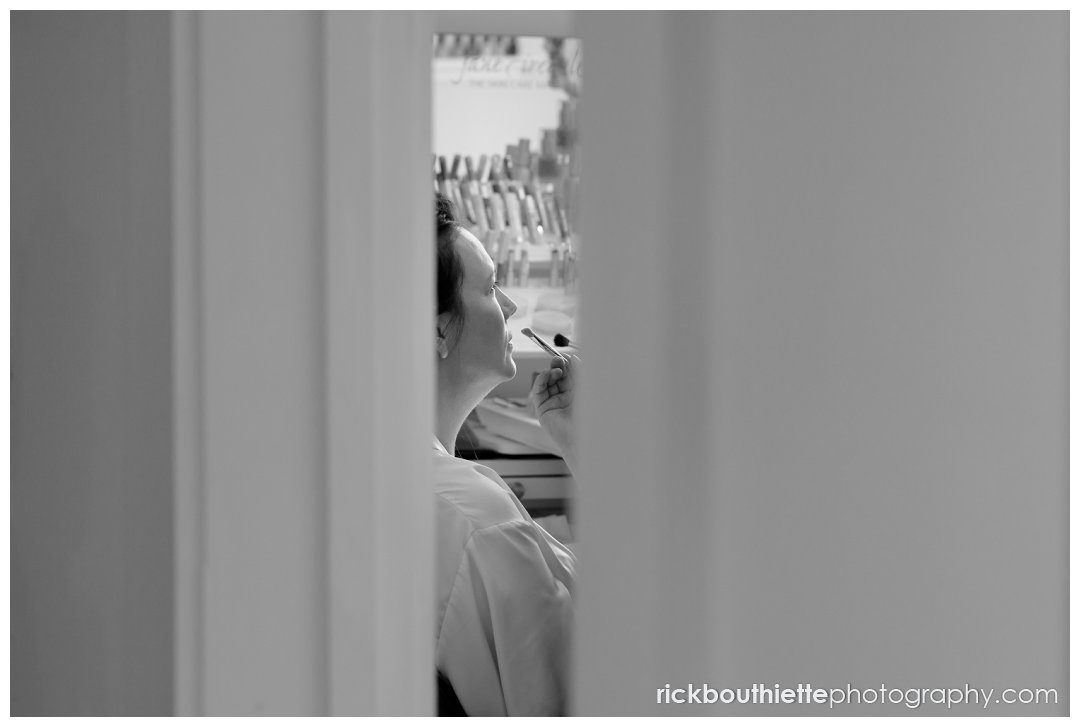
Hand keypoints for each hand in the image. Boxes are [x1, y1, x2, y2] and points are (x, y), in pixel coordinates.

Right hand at [529, 355, 579, 473]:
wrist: (582, 437)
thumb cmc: (588, 416)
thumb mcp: (586, 388)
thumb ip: (580, 372)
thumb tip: (573, 357)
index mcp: (577, 395)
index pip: (569, 376)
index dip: (567, 365)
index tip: (567, 356)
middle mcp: (565, 400)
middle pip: (557, 378)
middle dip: (557, 366)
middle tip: (558, 358)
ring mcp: (553, 404)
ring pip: (547, 383)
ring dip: (550, 373)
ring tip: (557, 369)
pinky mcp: (543, 410)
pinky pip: (538, 392)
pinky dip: (541, 380)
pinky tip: (546, 374)